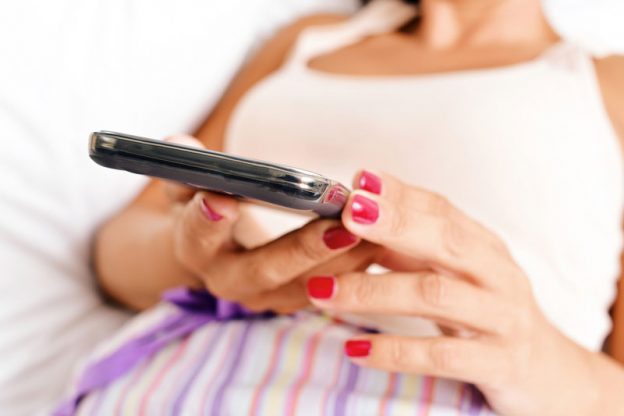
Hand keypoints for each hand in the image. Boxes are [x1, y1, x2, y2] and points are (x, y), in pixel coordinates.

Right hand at [164, 136, 379, 313]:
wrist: (222, 248)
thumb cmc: (208, 205)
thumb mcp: (190, 185)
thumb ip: (186, 167)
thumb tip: (176, 141)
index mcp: (196, 248)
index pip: (196, 236)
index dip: (206, 219)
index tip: (225, 198)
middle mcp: (227, 281)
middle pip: (263, 271)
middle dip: (302, 249)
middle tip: (340, 226)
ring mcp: (264, 296)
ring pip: (306, 288)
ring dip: (342, 262)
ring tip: (375, 232)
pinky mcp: (295, 299)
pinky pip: (329, 291)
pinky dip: (355, 268)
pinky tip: (383, 243)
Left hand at [306, 170, 605, 414]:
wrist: (548, 373)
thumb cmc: (489, 312)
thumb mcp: (457, 273)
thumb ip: (412, 244)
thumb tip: (363, 208)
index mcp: (483, 246)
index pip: (441, 209)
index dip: (399, 194)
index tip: (358, 180)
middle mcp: (497, 274)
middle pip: (446, 241)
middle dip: (395, 224)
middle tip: (348, 214)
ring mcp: (502, 318)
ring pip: (436, 295)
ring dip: (374, 291)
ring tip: (323, 290)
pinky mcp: (500, 363)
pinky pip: (442, 355)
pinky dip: (395, 351)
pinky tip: (356, 349)